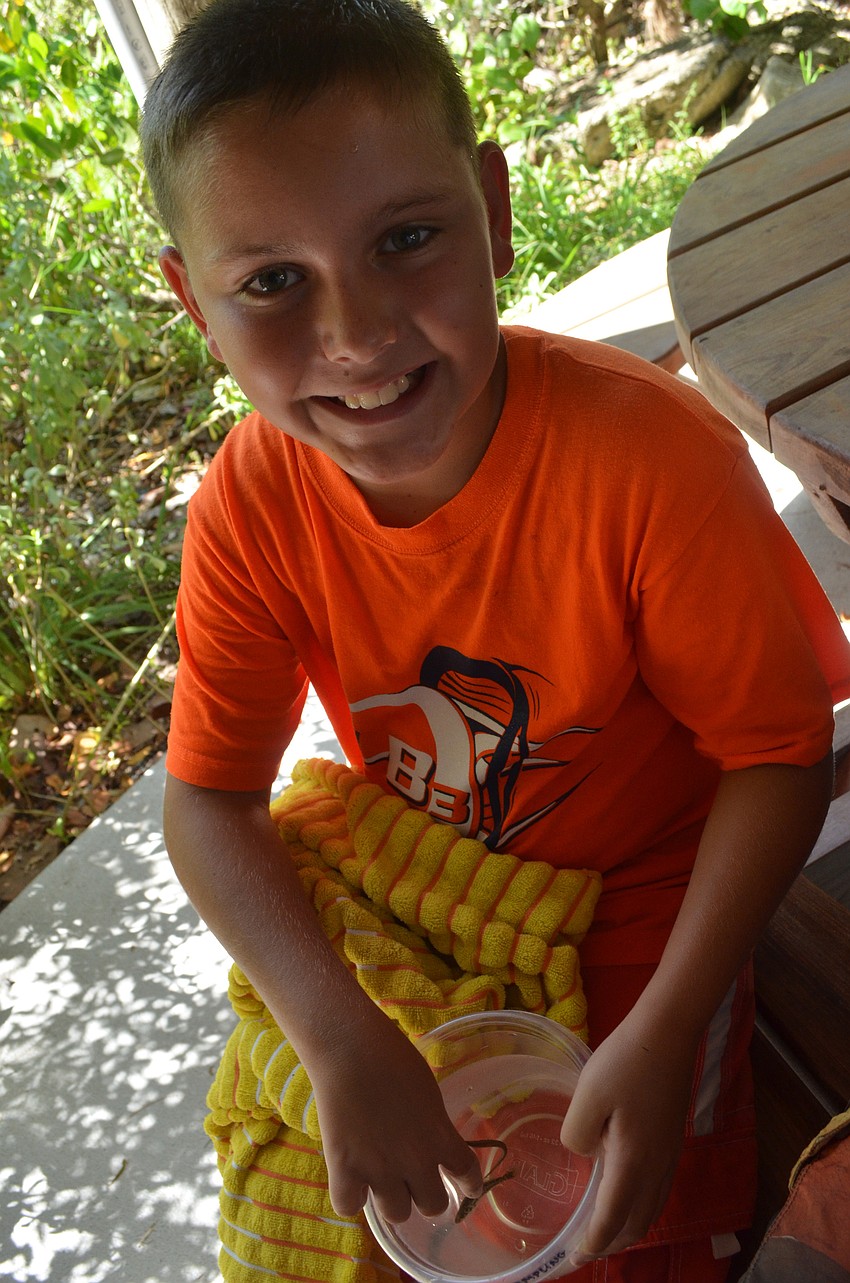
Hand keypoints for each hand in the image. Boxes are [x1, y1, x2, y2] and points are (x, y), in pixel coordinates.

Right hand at [310, 1008, 482, 1223]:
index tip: (468, 1189)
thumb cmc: (390, 1055)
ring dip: (391, 1199)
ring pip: (396, 1214)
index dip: (469, 1185)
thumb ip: (432, 1123)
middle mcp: (415, 1160)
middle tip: (413, 1181)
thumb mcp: (426, 1091)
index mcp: (439, 1135)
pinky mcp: (344, 1169)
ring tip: (380, 1180)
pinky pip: (350, 1206)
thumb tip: (429, 1140)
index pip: (466, 1172)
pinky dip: (350, 1196)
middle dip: (425, 1195)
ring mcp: (379, 1169)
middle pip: (433, 1206)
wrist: (350, 1047)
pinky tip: (350, 1178)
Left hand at [559, 1010, 697, 1262]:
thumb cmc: (626, 1061)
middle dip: (613, 1242)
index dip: (593, 1243)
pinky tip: (627, 1190)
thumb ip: (577, 1134)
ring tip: (605, 1228)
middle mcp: (657, 1166)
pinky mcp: (673, 1138)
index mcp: (633, 1161)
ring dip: (629, 1226)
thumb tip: (585, 1154)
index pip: (613, 1218)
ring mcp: (670, 1153)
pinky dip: (642, 1205)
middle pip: (638, 1223)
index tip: (574, 1257)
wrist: (668, 1033)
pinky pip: (659, 1189)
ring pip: (652, 1208)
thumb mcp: (587, 1094)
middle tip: (586, 1248)